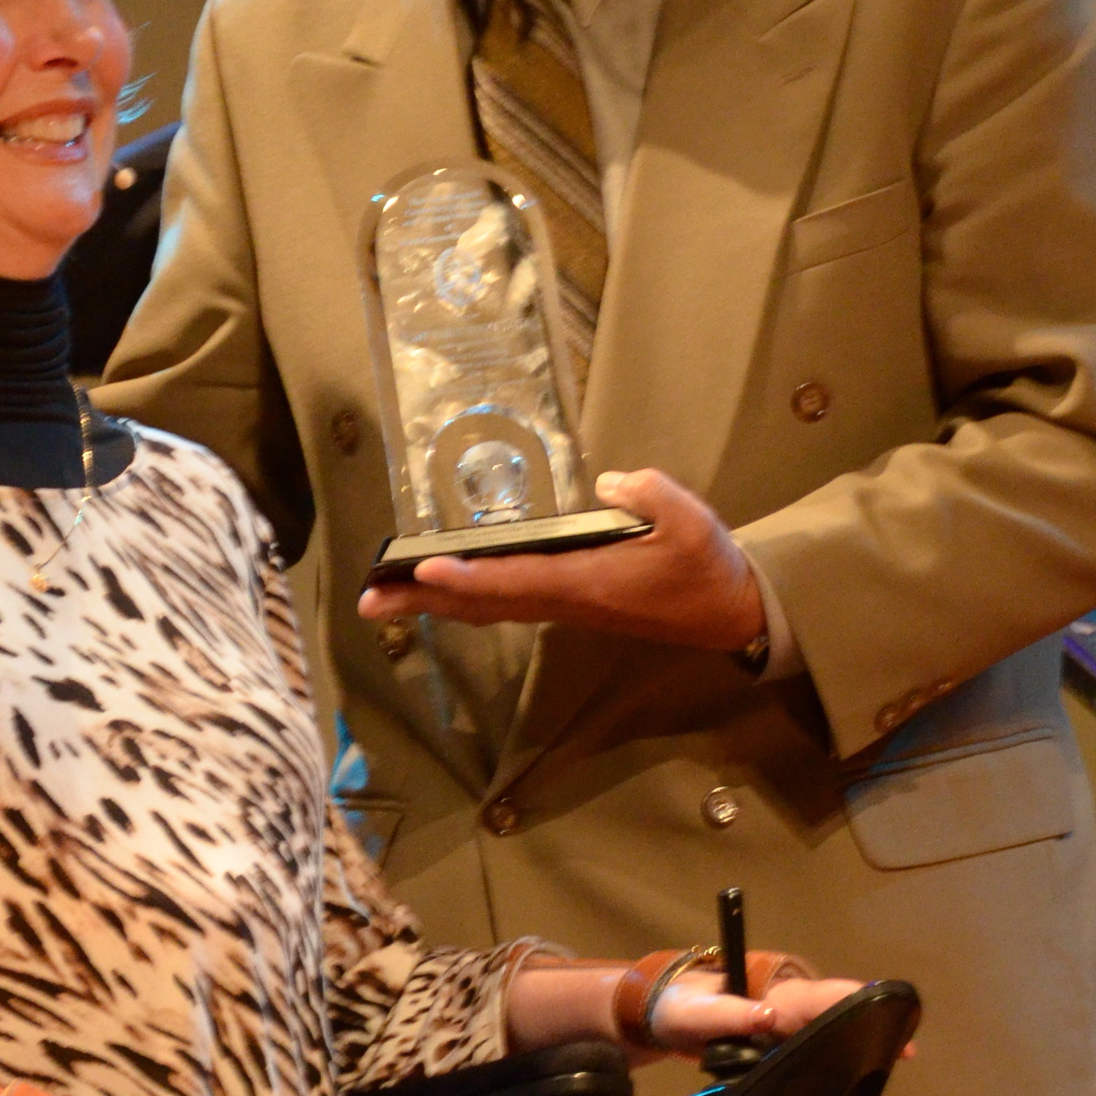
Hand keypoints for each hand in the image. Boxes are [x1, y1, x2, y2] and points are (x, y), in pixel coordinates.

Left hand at [358, 467, 764, 654]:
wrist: (729, 613)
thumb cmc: (708, 567)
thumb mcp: (693, 521)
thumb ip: (651, 494)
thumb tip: (610, 482)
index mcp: (587, 584)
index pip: (515, 581)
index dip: (467, 575)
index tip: (422, 567)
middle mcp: (563, 601)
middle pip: (480, 603)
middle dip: (422, 600)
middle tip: (367, 598)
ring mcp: (562, 607)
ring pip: (485, 607)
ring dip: (432, 602)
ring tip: (382, 597)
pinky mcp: (567, 603)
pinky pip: (502, 603)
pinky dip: (462, 597)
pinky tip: (438, 591)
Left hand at [647, 971, 893, 1055]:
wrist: (662, 1018)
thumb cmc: (680, 1009)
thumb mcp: (698, 1013)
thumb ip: (730, 1014)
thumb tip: (769, 1017)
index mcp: (777, 996)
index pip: (829, 994)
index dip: (864, 1002)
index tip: (896, 1019)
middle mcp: (789, 1009)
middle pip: (839, 1015)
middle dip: (871, 1029)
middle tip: (903, 1055)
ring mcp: (785, 1029)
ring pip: (828, 1034)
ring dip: (854, 1046)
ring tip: (881, 1071)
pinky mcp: (777, 1048)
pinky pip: (809, 1052)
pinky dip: (828, 1061)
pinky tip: (843, 1083)